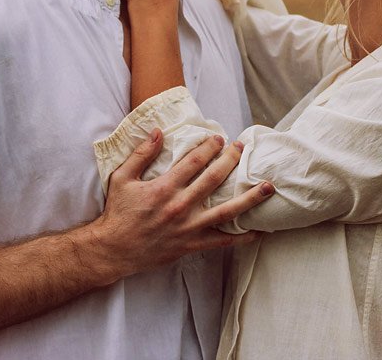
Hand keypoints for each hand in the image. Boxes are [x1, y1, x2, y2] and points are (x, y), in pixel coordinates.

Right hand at [91, 129, 273, 275]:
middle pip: (214, 179)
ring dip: (249, 198)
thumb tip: (158, 131)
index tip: (221, 138)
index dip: (210, 147)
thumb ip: (141, 154)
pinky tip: (258, 230)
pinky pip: (222, 241)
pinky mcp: (192, 245)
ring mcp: (189, 227)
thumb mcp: (122, 178)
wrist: (114, 249)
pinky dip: (242, 237)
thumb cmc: (118, 212)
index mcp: (164, 188)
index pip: (194, 161)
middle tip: (242, 148)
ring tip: (268, 187)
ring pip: (226, 211)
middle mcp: (180, 206)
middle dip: (231, 161)